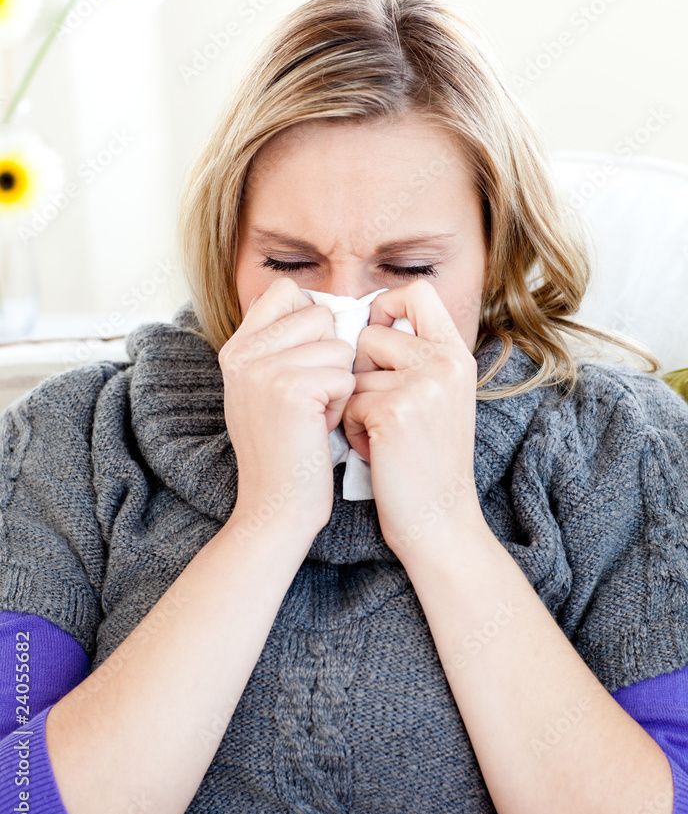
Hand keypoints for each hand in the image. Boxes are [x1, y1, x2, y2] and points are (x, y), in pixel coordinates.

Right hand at [219, 277, 355, 539]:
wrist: (275, 508)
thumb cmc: (285, 453)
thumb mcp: (266, 391)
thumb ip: (281, 347)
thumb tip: (326, 306)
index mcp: (237, 348)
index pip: (285, 290)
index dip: (311, 318)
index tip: (310, 358)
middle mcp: (244, 353)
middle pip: (319, 313)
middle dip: (330, 355)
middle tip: (312, 397)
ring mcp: (264, 369)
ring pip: (338, 345)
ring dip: (339, 382)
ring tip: (316, 416)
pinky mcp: (292, 388)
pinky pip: (345, 375)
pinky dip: (343, 405)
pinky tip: (321, 429)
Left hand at [341, 278, 481, 564]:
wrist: (439, 521)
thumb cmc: (426, 462)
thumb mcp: (437, 397)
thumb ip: (414, 357)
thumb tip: (364, 318)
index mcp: (456, 353)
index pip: (417, 291)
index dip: (386, 304)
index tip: (375, 336)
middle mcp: (445, 361)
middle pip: (371, 330)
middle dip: (360, 369)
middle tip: (379, 408)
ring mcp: (423, 383)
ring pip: (353, 369)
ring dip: (353, 403)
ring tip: (379, 434)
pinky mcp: (395, 409)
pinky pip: (347, 400)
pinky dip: (349, 428)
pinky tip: (374, 451)